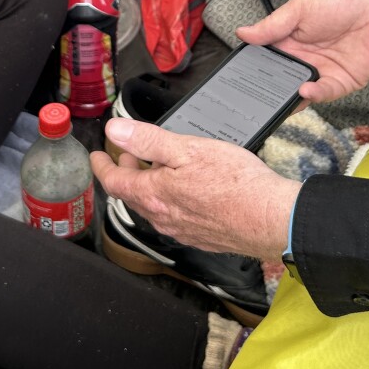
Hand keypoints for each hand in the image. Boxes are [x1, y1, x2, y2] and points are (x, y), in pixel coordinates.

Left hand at [91, 118, 297, 259]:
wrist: (270, 218)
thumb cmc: (235, 183)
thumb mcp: (187, 149)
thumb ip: (148, 140)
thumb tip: (116, 131)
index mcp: (154, 195)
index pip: (114, 182)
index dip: (102, 167)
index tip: (97, 157)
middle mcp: (163, 217)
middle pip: (132, 195)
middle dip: (126, 173)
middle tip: (129, 156)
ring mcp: (181, 230)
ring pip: (153, 207)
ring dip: (148, 187)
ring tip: (157, 169)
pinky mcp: (200, 237)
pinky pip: (172, 218)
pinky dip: (167, 201)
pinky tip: (184, 191)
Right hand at [237, 0, 368, 106]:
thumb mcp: (300, 7)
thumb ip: (272, 25)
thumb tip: (243, 33)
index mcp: (292, 37)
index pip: (268, 56)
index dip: (255, 65)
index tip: (240, 73)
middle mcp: (307, 56)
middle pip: (282, 77)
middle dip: (269, 86)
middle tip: (255, 92)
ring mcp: (324, 70)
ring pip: (300, 90)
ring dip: (289, 94)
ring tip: (278, 96)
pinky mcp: (343, 82)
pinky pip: (324, 94)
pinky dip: (313, 95)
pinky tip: (304, 91)